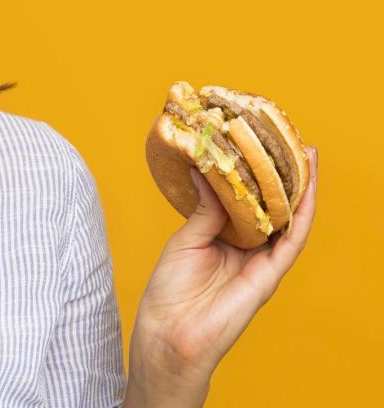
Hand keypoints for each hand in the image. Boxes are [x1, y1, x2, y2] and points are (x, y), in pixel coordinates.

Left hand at [125, 145, 318, 404]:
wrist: (169, 334)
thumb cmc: (170, 292)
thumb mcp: (184, 241)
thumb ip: (204, 210)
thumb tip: (206, 171)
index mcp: (223, 237)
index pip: (247, 201)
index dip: (257, 175)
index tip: (261, 144)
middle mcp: (246, 248)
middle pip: (273, 208)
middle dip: (285, 177)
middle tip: (294, 142)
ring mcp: (260, 263)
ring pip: (288, 222)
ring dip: (302, 192)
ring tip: (308, 160)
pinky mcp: (267, 278)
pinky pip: (289, 244)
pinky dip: (300, 219)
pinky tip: (306, 197)